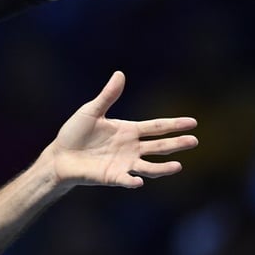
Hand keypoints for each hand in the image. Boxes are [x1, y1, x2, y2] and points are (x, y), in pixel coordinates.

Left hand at [49, 71, 197, 188]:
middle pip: (159, 146)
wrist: (59, 155)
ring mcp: (124, 163)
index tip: (193, 122)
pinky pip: (125, 179)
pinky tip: (138, 180)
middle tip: (194, 141)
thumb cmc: (74, 133)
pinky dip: (132, 181)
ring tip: (178, 166)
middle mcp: (131, 148)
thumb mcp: (91, 111)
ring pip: (149, 166)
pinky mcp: (112, 177)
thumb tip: (120, 74)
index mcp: (128, 130)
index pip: (156, 127)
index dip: (174, 124)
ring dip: (163, 168)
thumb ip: (108, 96)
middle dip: (177, 144)